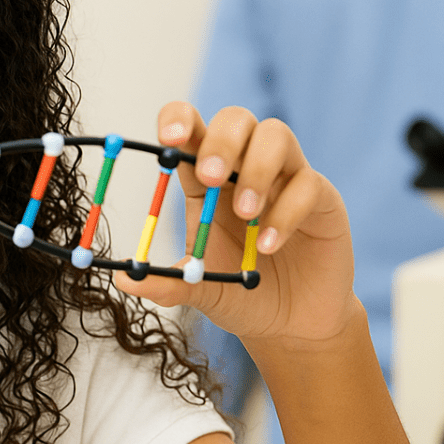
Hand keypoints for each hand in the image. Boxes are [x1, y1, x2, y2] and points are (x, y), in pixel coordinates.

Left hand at [114, 103, 354, 348]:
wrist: (291, 324)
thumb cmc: (242, 293)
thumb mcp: (200, 289)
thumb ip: (167, 283)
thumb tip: (122, 279)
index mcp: (207, 180)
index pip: (192, 129)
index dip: (179, 121)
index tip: (167, 139)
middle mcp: (245, 168)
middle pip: (235, 119)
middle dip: (220, 141)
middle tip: (209, 177)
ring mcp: (285, 178)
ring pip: (276, 134)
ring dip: (256, 168)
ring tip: (246, 212)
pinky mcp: (322, 198)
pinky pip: (308, 183)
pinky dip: (286, 211)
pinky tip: (267, 244)